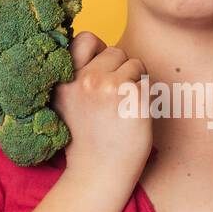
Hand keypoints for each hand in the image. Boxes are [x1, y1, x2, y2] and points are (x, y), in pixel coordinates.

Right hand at [52, 31, 152, 187]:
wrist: (98, 174)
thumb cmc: (87, 139)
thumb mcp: (66, 103)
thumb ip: (76, 75)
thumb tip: (99, 45)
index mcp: (65, 79)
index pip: (87, 38)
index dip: (99, 52)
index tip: (101, 73)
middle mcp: (85, 79)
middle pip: (116, 50)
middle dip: (119, 69)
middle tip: (113, 100)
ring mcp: (109, 87)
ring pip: (135, 63)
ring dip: (135, 82)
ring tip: (122, 109)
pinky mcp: (133, 97)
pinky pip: (147, 82)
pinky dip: (145, 97)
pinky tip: (133, 116)